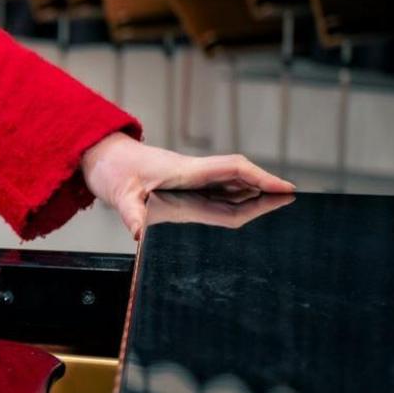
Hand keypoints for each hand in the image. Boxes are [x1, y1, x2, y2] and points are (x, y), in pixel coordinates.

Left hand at [80, 132, 292, 238]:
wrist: (98, 156)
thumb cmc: (112, 171)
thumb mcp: (120, 195)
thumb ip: (132, 215)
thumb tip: (139, 236)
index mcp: (186, 171)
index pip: (234, 169)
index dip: (263, 177)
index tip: (287, 188)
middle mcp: (194, 174)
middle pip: (240, 181)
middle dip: (268, 190)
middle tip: (294, 205)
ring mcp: (191, 180)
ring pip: (232, 187)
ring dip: (255, 195)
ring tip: (281, 210)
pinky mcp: (185, 186)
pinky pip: (218, 193)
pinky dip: (237, 200)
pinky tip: (249, 211)